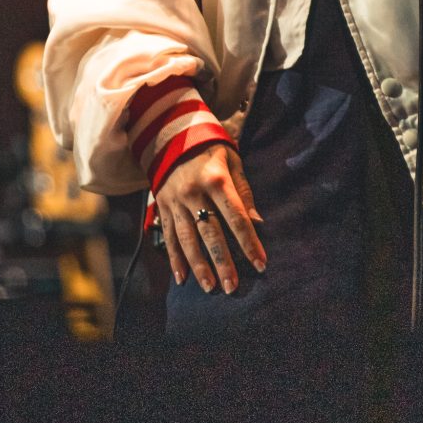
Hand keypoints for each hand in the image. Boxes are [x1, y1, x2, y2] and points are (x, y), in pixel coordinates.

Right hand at [155, 143, 266, 294]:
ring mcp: (175, 201)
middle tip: (233, 287)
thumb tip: (257, 221)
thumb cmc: (210, 149)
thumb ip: (244, 191)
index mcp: (216, 180)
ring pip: (187, 239)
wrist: (171, 135)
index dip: (249, 242)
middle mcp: (194, 193)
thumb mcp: (232, 161)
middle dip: (223, 262)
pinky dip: (174, 259)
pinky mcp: (162, 206)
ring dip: (199, 266)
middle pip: (211, 233)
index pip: (236, 217)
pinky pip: (168, 236)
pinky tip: (182, 278)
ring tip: (210, 287)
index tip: (260, 264)